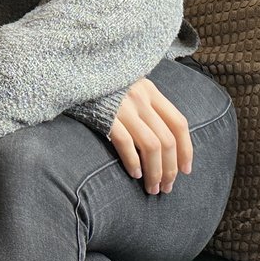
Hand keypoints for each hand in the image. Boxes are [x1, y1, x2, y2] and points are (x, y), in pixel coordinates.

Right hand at [108, 77, 192, 194]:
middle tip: (167, 187)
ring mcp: (123, 106)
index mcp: (150, 90)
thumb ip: (147, 105)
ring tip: (152, 187)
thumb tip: (165, 140)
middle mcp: (140, 97)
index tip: (186, 170)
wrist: (73, 73)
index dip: (186, 150)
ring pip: (150, 146)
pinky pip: (125, 143)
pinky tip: (135, 174)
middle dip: (170, 169)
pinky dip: (133, 161)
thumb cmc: (102, 86)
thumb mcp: (130, 87)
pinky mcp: (105, 116)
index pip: (178, 124)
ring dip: (155, 172)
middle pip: (166, 140)